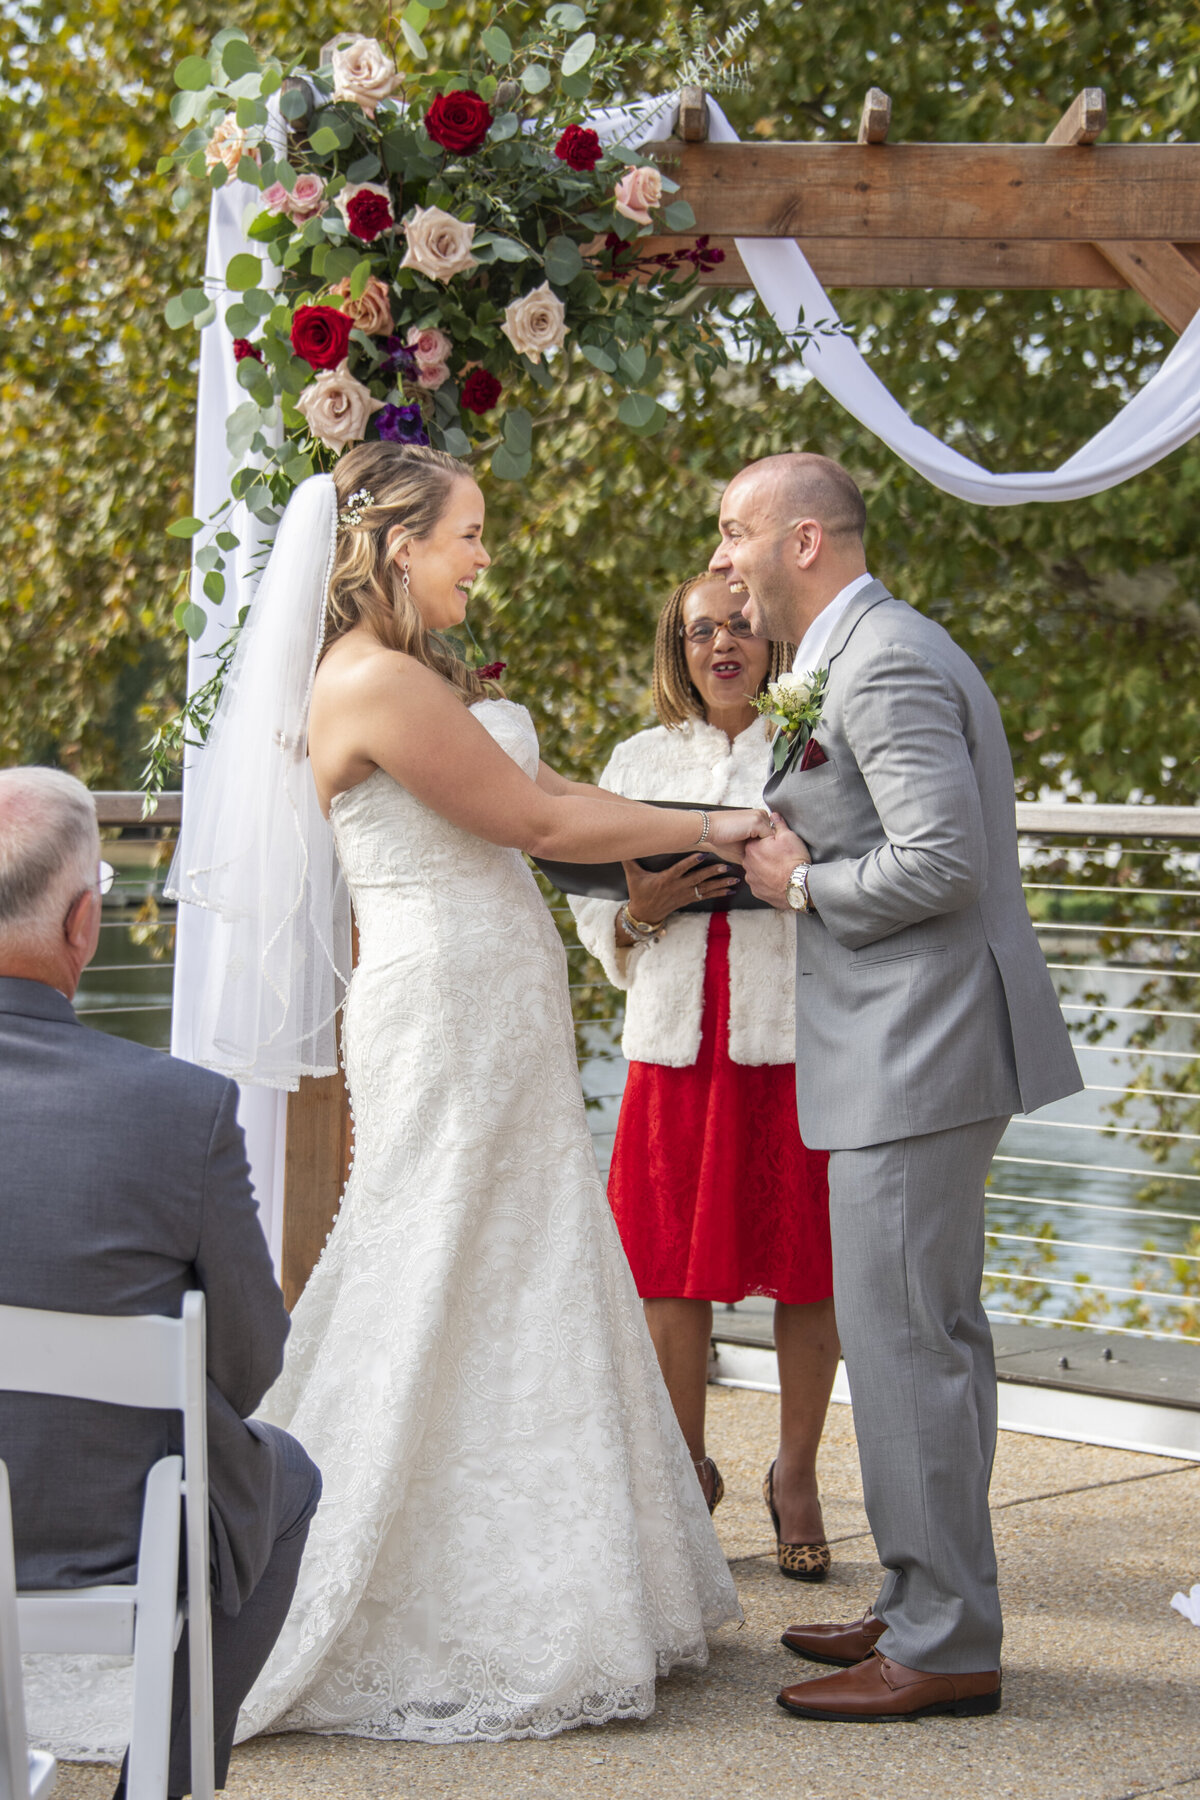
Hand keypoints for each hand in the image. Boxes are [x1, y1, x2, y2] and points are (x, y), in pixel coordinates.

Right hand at [624, 852, 740, 925]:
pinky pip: (706, 895)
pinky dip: (719, 892)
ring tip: (735, 879)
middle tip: (726, 867)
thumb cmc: (639, 892)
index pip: (680, 869)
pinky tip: (730, 889)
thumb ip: (629, 859)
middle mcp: (677, 887)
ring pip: (705, 888)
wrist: (644, 914)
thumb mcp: (632, 875)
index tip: (702, 854)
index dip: (691, 862)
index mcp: (665, 880)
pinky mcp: (688, 899)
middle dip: (713, 873)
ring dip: (721, 884)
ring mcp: (684, 894)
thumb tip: (621, 844)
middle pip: (697, 879)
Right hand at [703, 806, 772, 865]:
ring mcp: (760, 817)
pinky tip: (748, 847)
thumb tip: (769, 863)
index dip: (768, 847)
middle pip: (774, 837)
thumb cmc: (723, 839)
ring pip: (773, 839)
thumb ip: (757, 849)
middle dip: (767, 848)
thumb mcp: (744, 846)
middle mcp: (761, 814)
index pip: (772, 835)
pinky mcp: (757, 822)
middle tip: (754, 854)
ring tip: (749, 850)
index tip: (761, 855)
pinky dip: (761, 847)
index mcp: (758, 817)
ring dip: (764, 848)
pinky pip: (768, 839)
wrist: (709, 830)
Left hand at [744, 812, 812, 910]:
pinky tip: (777, 879)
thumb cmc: (794, 861)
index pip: (756, 839)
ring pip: (756, 869)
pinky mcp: (756, 891)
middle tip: (780, 856)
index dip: (768, 841)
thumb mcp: (788, 836)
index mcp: (752, 847)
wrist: (798, 886)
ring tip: (780, 868)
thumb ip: (778, 824)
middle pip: (755, 855)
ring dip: (765, 868)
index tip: (776, 845)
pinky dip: (767, 881)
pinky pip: (760, 883)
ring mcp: (751, 879)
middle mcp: (747, 863)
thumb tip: (774, 815)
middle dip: (765, 854)